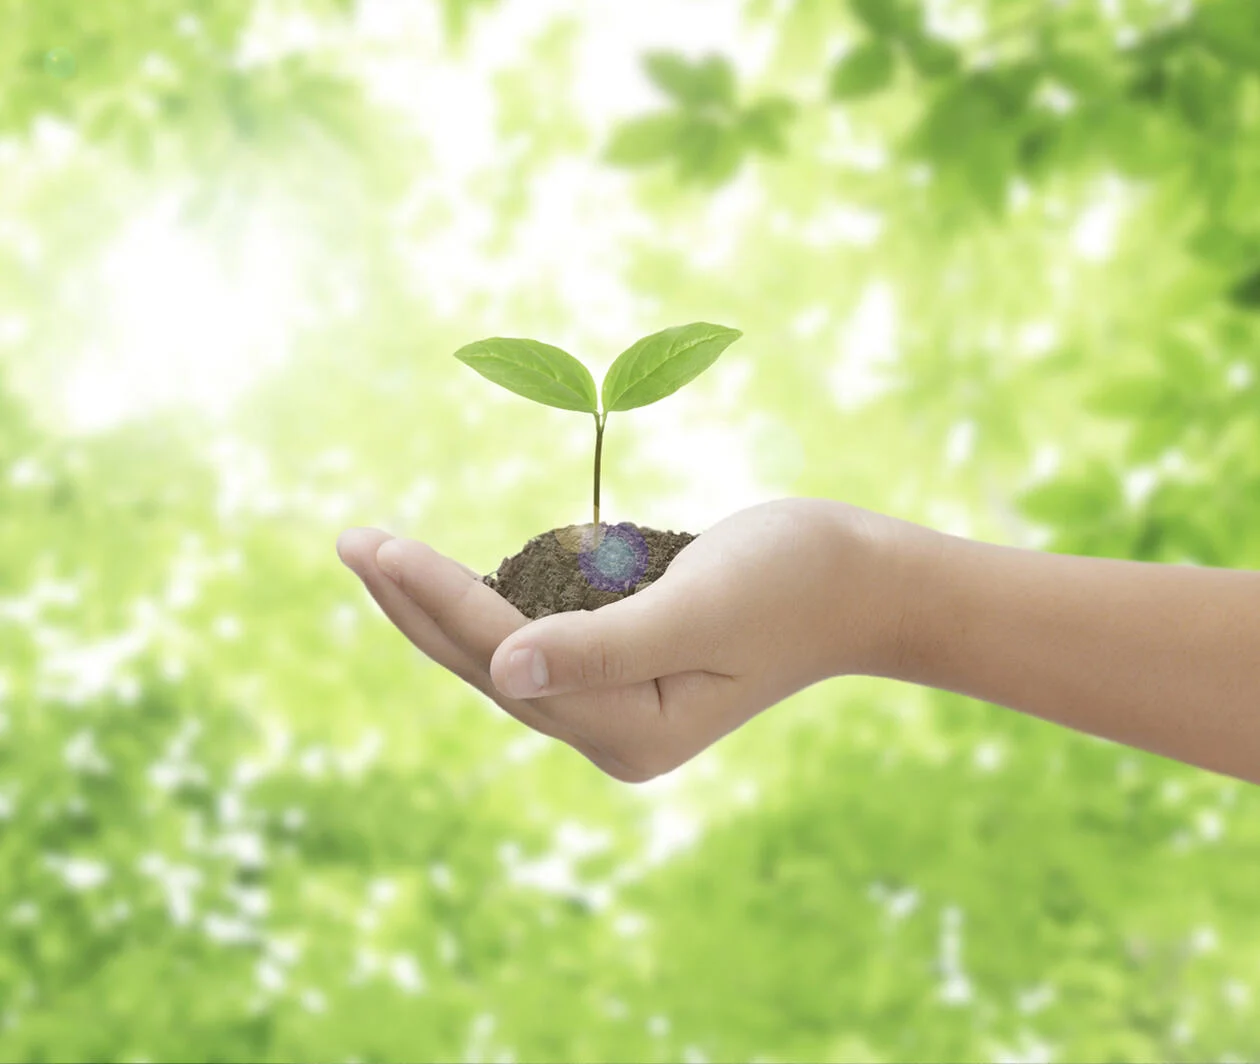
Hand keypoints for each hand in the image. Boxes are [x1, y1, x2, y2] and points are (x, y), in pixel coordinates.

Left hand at [336, 497, 916, 782]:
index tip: (379, 546)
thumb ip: (602, 646)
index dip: (442, 601)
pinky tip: (447, 576)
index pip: (512, 661)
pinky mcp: (623, 667)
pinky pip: (535, 638)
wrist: (856, 579)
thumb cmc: (791, 582)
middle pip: (489, 669)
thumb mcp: (699, 609)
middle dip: (417, 605)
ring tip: (377, 554)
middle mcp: (614, 729)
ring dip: (439, 604)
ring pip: (502, 655)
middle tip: (351, 542)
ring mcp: (617, 703)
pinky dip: (488, 601)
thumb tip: (500, 673)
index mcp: (631, 730)